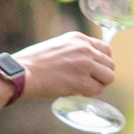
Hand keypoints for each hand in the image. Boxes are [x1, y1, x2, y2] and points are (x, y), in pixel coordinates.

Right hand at [5, 33, 120, 105]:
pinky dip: (89, 94)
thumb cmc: (34, 63)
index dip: (103, 62)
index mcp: (79, 38)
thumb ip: (76, 51)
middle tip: (88, 81)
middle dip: (101, 75)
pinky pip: (97, 90)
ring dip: (98, 85)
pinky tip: (78, 93)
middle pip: (110, 64)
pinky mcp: (81, 81)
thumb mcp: (58, 46)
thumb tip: (89, 65)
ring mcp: (85, 65)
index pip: (106, 49)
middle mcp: (85, 49)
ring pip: (108, 77)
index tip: (94, 70)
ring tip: (84, 88)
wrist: (22, 72)